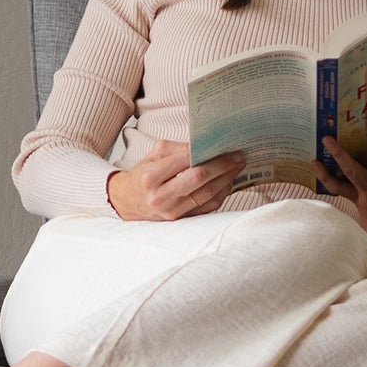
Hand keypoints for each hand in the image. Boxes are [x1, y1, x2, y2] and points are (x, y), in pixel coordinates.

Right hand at [107, 140, 248, 220]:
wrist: (128, 202)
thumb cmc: (143, 175)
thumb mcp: (153, 155)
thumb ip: (178, 148)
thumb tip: (206, 145)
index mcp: (151, 176)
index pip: (185, 161)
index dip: (207, 152)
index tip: (224, 146)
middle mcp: (160, 196)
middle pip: (199, 178)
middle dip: (222, 166)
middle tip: (238, 156)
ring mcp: (172, 211)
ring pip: (207, 194)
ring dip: (226, 179)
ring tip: (237, 167)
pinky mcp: (182, 220)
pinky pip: (208, 207)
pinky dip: (222, 193)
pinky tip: (228, 181)